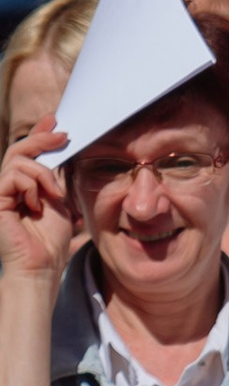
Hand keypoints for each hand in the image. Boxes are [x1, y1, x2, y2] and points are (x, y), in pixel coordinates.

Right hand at [0, 128, 76, 287]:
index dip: (38, 134)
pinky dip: (31, 186)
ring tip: (53, 195)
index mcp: (20, 186)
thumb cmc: (50, 238)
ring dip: (43, 175)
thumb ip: (52, 174)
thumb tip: (58, 144)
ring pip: (18, 161)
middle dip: (42, 139)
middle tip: (64, 136)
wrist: (42, 264)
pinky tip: (36, 204)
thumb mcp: (57, 198)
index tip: (56, 121)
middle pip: (18, 150)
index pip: (25, 153)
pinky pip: (13, 176)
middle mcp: (5, 187)